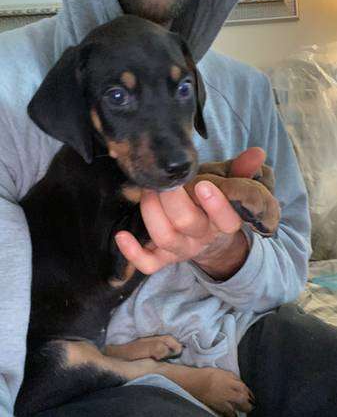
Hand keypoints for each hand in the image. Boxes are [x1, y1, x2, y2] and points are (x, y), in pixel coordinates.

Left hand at [115, 148, 265, 279]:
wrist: (208, 241)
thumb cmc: (211, 206)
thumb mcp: (229, 188)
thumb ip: (241, 171)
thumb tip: (257, 152)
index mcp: (222, 222)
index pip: (226, 220)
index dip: (216, 205)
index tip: (203, 185)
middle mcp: (201, 238)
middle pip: (187, 223)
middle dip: (171, 199)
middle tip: (161, 180)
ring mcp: (181, 250)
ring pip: (165, 238)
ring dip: (151, 213)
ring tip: (146, 192)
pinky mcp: (163, 259)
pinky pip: (148, 264)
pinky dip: (133, 253)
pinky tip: (121, 235)